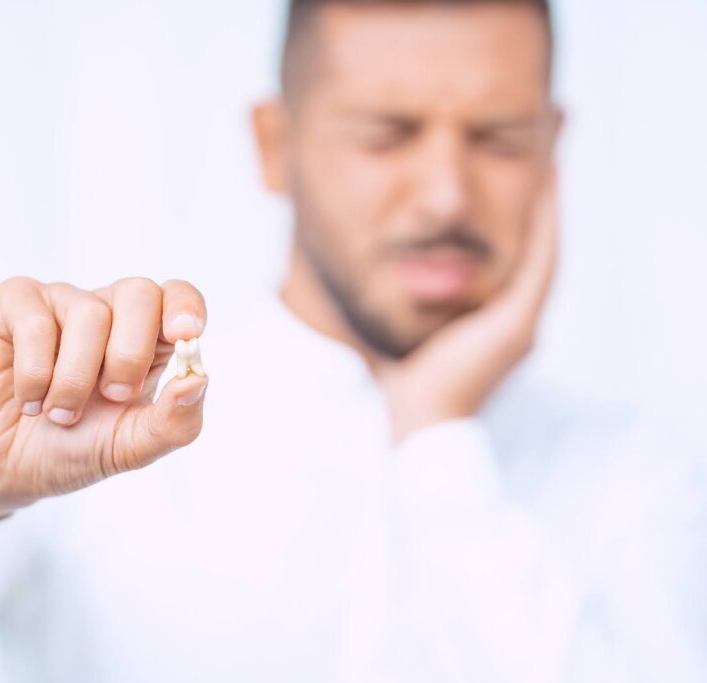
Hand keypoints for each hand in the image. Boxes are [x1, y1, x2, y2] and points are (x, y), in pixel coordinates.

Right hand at [0, 277, 209, 522]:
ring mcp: (59, 304)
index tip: (185, 336)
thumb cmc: (68, 449)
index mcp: (145, 340)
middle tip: (112, 396)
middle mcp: (106, 313)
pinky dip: (35, 369)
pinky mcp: (12, 306)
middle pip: (139, 293)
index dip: (185, 307)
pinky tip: (28, 399)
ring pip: (89, 312)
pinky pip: (36, 318)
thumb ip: (173, 423)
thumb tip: (199, 380)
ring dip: (75, 378)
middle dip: (130, 353)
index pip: (177, 297)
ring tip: (58, 413)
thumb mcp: (129, 448)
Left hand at [379, 173, 559, 444]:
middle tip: (546, 154)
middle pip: (534, 246)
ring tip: (552, 155)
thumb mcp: (406, 325)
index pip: (513, 257)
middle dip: (542, 202)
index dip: (520, 217)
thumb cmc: (405, 380)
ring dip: (550, 202)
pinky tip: (548, 183)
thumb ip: (403, 300)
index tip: (517, 176)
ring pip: (545, 247)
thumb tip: (369, 273)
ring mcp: (522, 320)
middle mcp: (516, 317)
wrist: (417, 420)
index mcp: (494, 320)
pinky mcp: (518, 323)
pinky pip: (540, 261)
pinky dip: (545, 222)